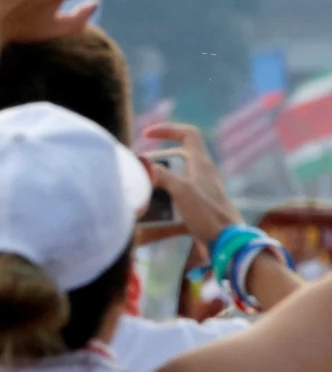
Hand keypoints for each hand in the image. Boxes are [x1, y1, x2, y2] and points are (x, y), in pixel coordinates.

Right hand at [143, 123, 241, 242]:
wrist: (228, 242)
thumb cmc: (208, 213)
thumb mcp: (182, 190)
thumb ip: (162, 175)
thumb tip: (144, 166)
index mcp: (201, 163)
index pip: (187, 134)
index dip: (167, 130)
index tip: (147, 134)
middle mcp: (202, 173)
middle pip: (176, 157)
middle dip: (157, 162)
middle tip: (143, 171)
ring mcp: (200, 189)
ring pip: (174, 178)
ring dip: (158, 183)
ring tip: (145, 191)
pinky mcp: (198, 205)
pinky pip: (176, 196)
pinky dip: (164, 199)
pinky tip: (154, 211)